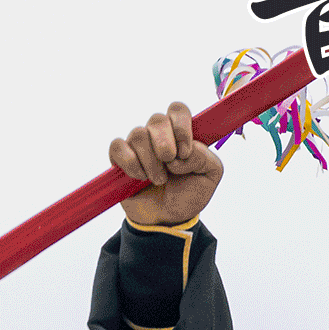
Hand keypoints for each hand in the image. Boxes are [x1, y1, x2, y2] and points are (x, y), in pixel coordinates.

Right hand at [109, 101, 222, 226]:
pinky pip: (118, 146)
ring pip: (139, 135)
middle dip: (165, 145)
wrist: (168, 219)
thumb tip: (181, 153)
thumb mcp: (210, 175)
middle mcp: (159, 134)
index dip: (181, 127)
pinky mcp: (120, 157)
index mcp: (181, 133)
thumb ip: (205, 156)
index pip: (178, 110)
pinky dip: (131, 164)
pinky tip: (140, 177)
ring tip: (159, 180)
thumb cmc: (189, 194)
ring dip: (151, 162)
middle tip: (170, 165)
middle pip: (157, 119)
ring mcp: (139, 144)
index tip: (184, 152)